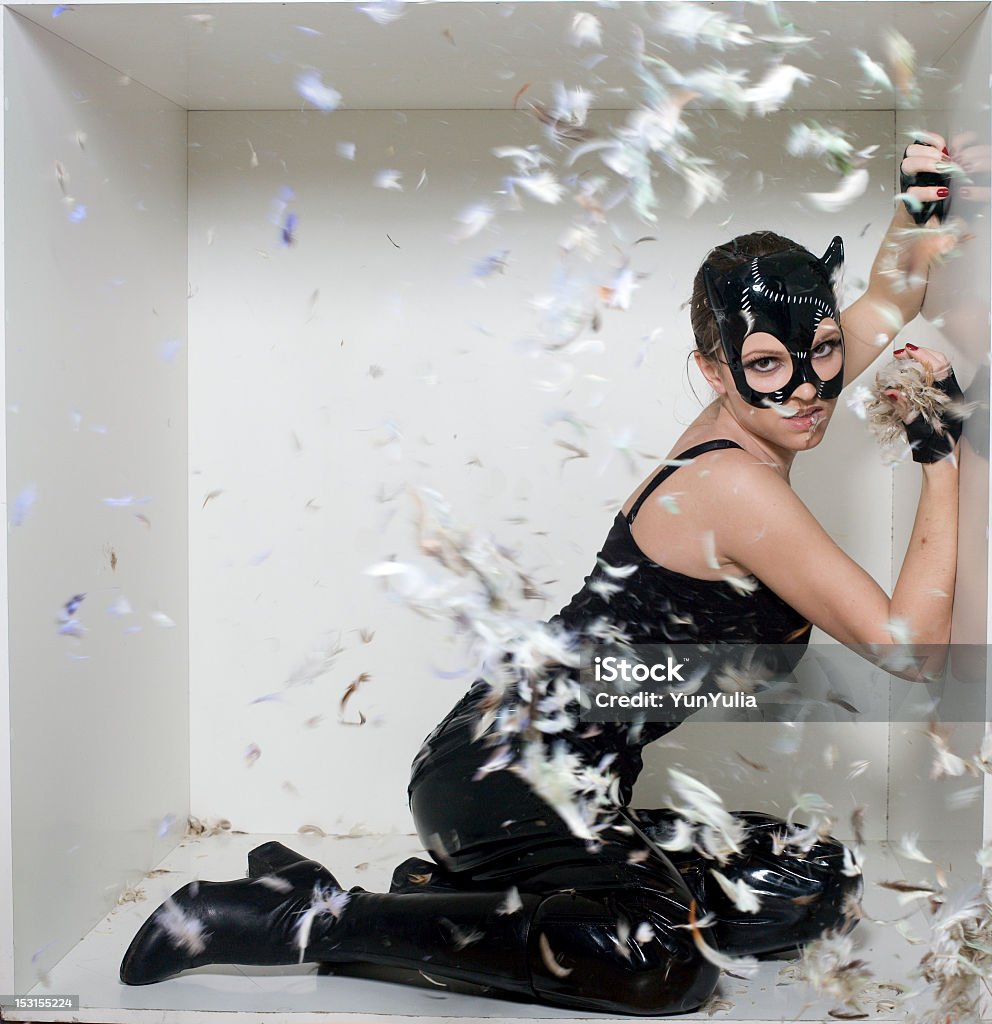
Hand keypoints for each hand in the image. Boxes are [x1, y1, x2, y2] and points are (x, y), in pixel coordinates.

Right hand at [883, 345, 961, 462]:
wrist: (941, 462)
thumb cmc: (933, 448)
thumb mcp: (916, 427)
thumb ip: (903, 408)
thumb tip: (891, 392)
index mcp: (949, 399)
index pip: (938, 367)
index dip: (922, 356)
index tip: (907, 352)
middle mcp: (952, 395)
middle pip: (940, 364)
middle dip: (921, 354)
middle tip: (903, 353)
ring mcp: (949, 397)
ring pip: (938, 370)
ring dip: (922, 362)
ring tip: (906, 361)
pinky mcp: (943, 402)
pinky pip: (935, 380)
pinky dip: (922, 373)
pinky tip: (911, 375)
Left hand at [899, 132, 950, 224]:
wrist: (936, 195)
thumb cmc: (935, 210)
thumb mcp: (938, 224)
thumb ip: (940, 232)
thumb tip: (943, 238)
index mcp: (912, 197)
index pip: (911, 193)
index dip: (925, 192)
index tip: (943, 193)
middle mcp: (910, 179)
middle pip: (908, 165)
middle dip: (927, 164)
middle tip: (944, 167)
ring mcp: (914, 163)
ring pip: (911, 152)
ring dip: (930, 153)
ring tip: (946, 157)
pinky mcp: (922, 151)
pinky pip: (922, 139)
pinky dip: (933, 140)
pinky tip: (944, 146)